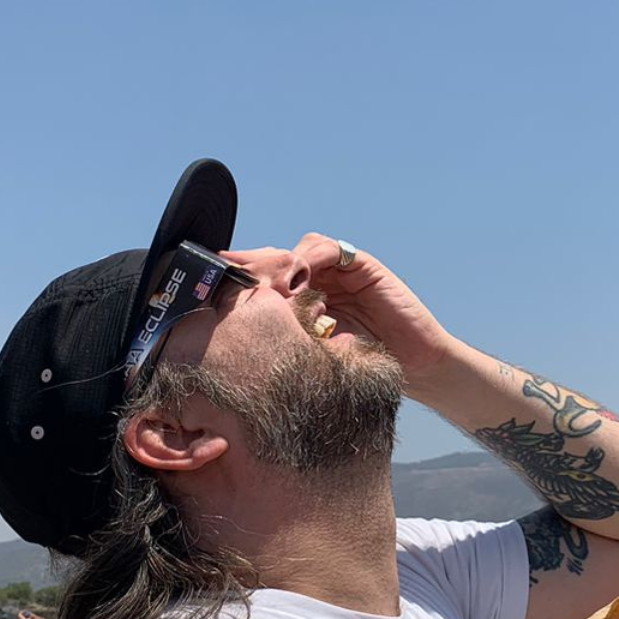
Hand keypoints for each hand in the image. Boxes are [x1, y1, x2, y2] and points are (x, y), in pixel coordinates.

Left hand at [226, 235, 458, 385]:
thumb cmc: (360, 369)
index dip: (234, 279)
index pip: (259, 281)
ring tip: (265, 284)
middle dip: (249, 267)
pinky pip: (328, 249)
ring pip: (294, 251)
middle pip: (270, 260)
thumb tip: (232, 346)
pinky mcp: (359, 264)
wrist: (412, 366)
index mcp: (295, 303)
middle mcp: (313, 281)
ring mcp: (335, 270)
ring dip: (277, 264)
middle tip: (229, 278)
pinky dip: (311, 258)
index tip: (206, 283)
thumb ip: (282, 342)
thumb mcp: (309, 357)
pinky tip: (300, 277)